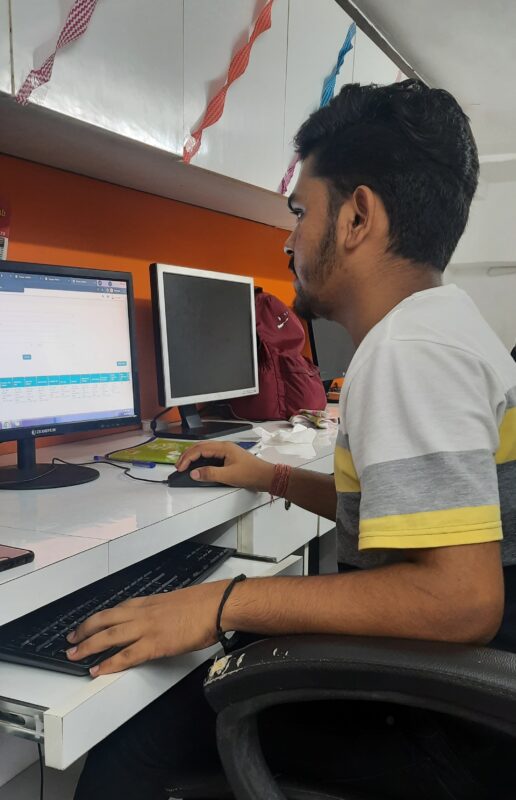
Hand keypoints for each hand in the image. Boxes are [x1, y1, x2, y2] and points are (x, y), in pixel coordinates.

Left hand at [66, 580, 228, 675]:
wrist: (216, 605)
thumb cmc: (202, 604)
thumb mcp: (175, 602)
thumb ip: (161, 611)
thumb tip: (158, 621)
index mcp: (148, 602)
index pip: (115, 609)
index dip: (98, 619)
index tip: (87, 625)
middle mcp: (142, 612)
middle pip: (104, 620)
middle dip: (84, 631)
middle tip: (71, 640)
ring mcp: (147, 628)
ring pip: (109, 636)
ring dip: (89, 646)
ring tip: (75, 655)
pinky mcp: (155, 644)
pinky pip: (126, 655)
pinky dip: (109, 663)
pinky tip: (98, 670)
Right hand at [176, 441, 273, 491]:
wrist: (266, 476)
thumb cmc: (251, 474)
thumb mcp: (229, 475)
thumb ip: (210, 474)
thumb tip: (194, 473)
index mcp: (223, 447)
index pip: (200, 449)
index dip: (188, 458)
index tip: (180, 467)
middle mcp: (224, 447)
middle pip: (201, 447)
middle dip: (188, 455)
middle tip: (179, 466)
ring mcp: (227, 451)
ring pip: (205, 450)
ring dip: (194, 457)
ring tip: (185, 465)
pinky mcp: (229, 457)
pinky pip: (211, 455)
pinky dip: (201, 460)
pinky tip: (199, 466)